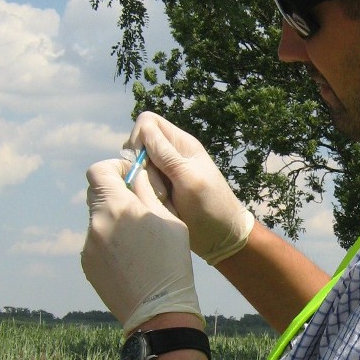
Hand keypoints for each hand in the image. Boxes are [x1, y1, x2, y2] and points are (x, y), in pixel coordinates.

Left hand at [81, 158, 203, 334]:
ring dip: (114, 221)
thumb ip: (148, 192)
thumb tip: (137, 175)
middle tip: (138, 208)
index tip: (130, 178)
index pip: (98, 171)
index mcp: (117, 206)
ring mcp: (89, 246)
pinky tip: (131, 260)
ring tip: (139, 243)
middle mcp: (96, 223)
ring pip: (98, 220)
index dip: (114, 169)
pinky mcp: (88, 264)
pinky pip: (97, 243)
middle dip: (115, 194)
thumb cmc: (172, 262)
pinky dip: (111, 243)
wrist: (159, 311)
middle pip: (97, 194)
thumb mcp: (170, 220)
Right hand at [127, 112, 253, 264]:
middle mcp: (170, 154)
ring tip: (164, 200)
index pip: (147, 122)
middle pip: (138, 146)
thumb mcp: (189, 179)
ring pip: (137, 167)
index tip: (144, 162)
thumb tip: (143, 129)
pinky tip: (160, 207)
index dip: (139, 138)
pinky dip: (146, 195)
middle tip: (158, 187)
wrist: (221, 237)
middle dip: (141, 166)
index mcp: (181, 144)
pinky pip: (141, 185)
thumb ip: (167, 155)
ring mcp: (163, 173)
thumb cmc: (211, 207)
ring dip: (145, 184)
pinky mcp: (159, 190)